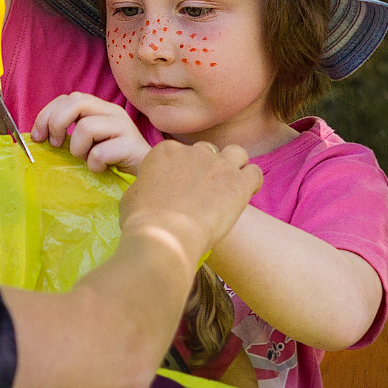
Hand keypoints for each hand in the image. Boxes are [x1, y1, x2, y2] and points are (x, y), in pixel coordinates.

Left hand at [31, 92, 150, 174]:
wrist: (148, 175)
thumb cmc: (115, 161)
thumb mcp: (90, 142)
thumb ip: (71, 133)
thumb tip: (40, 135)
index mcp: (101, 108)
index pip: (69, 97)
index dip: (47, 114)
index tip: (38, 136)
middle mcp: (113, 112)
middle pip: (76, 101)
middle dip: (57, 123)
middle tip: (56, 144)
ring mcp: (124, 126)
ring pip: (86, 127)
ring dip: (78, 149)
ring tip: (88, 159)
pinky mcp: (131, 145)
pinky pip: (100, 152)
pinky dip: (94, 164)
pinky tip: (102, 169)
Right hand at [120, 140, 262, 256]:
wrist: (163, 237)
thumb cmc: (141, 221)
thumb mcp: (132, 195)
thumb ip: (146, 184)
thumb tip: (149, 190)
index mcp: (165, 150)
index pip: (180, 152)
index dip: (183, 170)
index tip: (182, 188)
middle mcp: (192, 151)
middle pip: (208, 151)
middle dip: (208, 167)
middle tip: (205, 192)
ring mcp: (218, 164)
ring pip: (236, 153)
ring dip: (235, 166)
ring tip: (230, 187)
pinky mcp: (238, 183)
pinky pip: (255, 173)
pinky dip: (251, 183)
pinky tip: (244, 196)